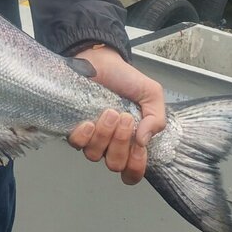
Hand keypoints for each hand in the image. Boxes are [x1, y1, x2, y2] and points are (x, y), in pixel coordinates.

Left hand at [67, 46, 165, 183]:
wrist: (100, 60)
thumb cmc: (124, 78)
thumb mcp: (151, 94)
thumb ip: (157, 117)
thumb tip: (144, 140)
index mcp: (131, 141)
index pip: (133, 171)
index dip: (136, 165)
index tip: (139, 145)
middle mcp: (111, 144)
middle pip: (115, 165)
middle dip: (121, 143)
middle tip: (124, 117)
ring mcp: (92, 139)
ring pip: (95, 155)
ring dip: (104, 135)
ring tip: (109, 112)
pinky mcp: (74, 129)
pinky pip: (76, 145)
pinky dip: (85, 135)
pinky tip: (89, 121)